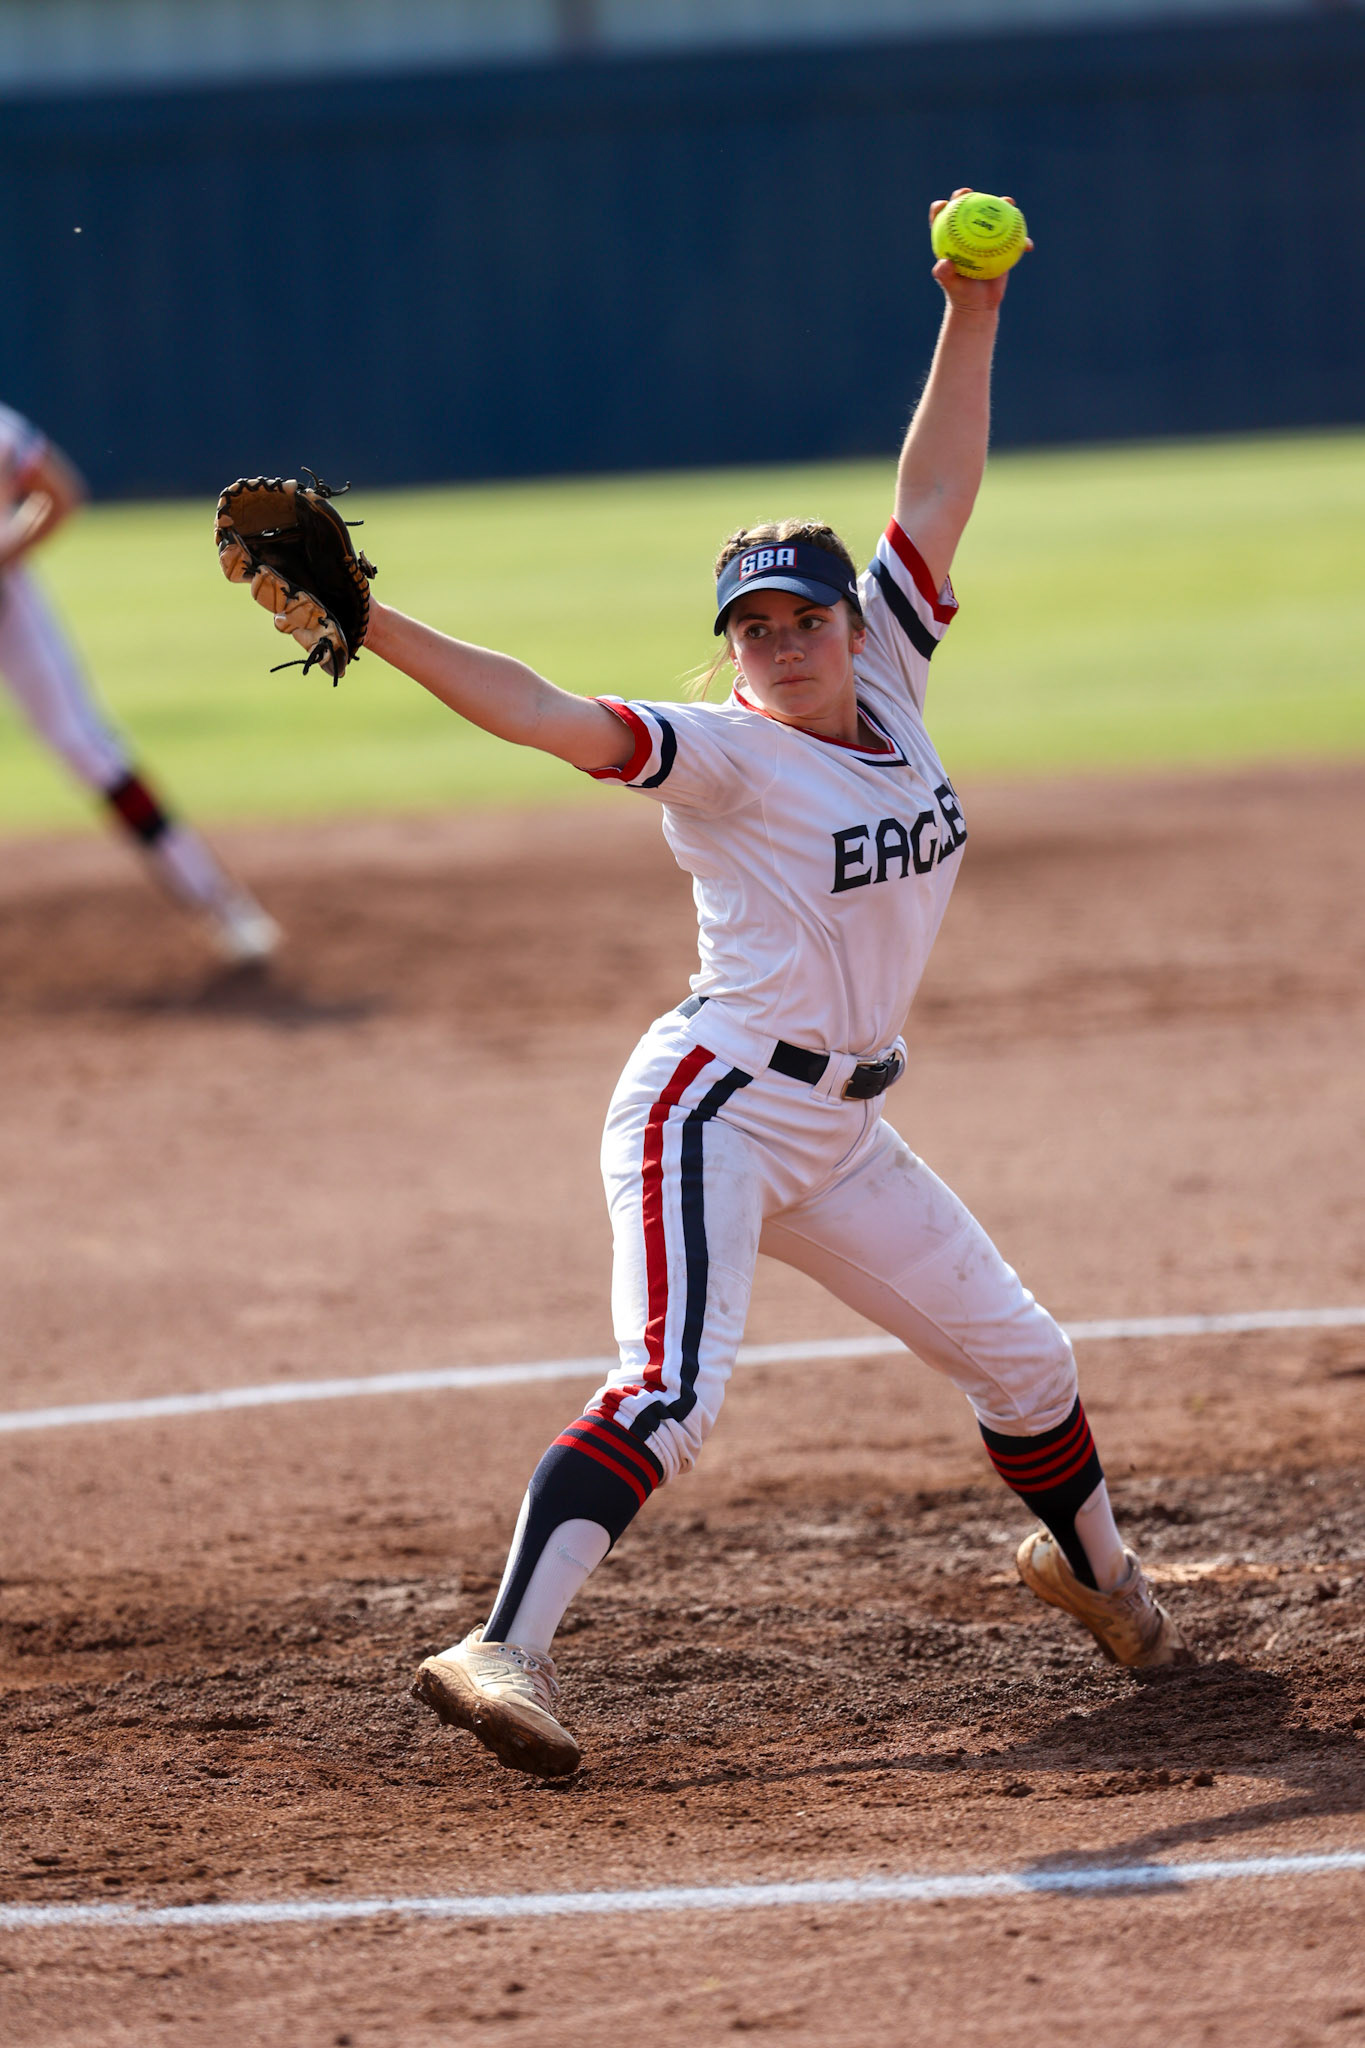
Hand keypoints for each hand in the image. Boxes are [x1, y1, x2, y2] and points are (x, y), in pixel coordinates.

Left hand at [928, 188, 1032, 313]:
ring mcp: (985, 237)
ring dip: (1002, 205)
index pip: (942, 218)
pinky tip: (1027, 246)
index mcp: (951, 239)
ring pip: (993, 216)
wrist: (977, 303)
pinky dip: (1021, 242)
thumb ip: (944, 274)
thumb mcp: (951, 286)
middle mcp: (967, 233)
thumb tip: (944, 262)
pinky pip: (1014, 239)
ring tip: (1008, 203)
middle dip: (966, 195)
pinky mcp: (1002, 244)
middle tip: (970, 193)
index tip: (945, 204)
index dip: (941, 208)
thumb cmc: (961, 294)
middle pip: (966, 208)